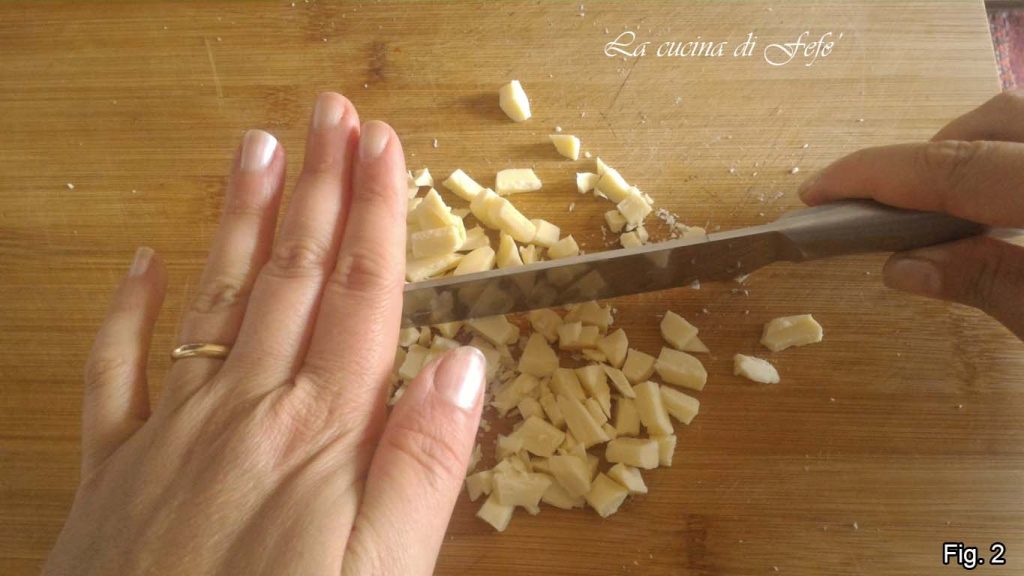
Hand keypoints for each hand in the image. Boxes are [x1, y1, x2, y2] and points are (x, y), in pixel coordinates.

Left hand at [45, 93, 484, 574]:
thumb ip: (422, 467)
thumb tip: (461, 364)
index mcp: (319, 434)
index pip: (360, 297)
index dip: (377, 216)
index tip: (383, 146)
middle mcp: (245, 412)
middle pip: (292, 277)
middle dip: (319, 189)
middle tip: (329, 114)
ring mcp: (172, 434)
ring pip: (213, 300)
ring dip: (240, 219)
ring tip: (259, 150)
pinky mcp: (115, 471)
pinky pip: (117, 370)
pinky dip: (131, 309)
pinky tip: (144, 261)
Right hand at [798, 89, 1023, 339]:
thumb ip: (989, 283)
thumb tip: (906, 266)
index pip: (952, 166)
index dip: (874, 177)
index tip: (816, 193)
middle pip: (993, 119)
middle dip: (931, 155)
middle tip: (897, 213)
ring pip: (1017, 125)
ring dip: (971, 156)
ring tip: (947, 217)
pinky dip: (1004, 168)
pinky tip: (999, 215)